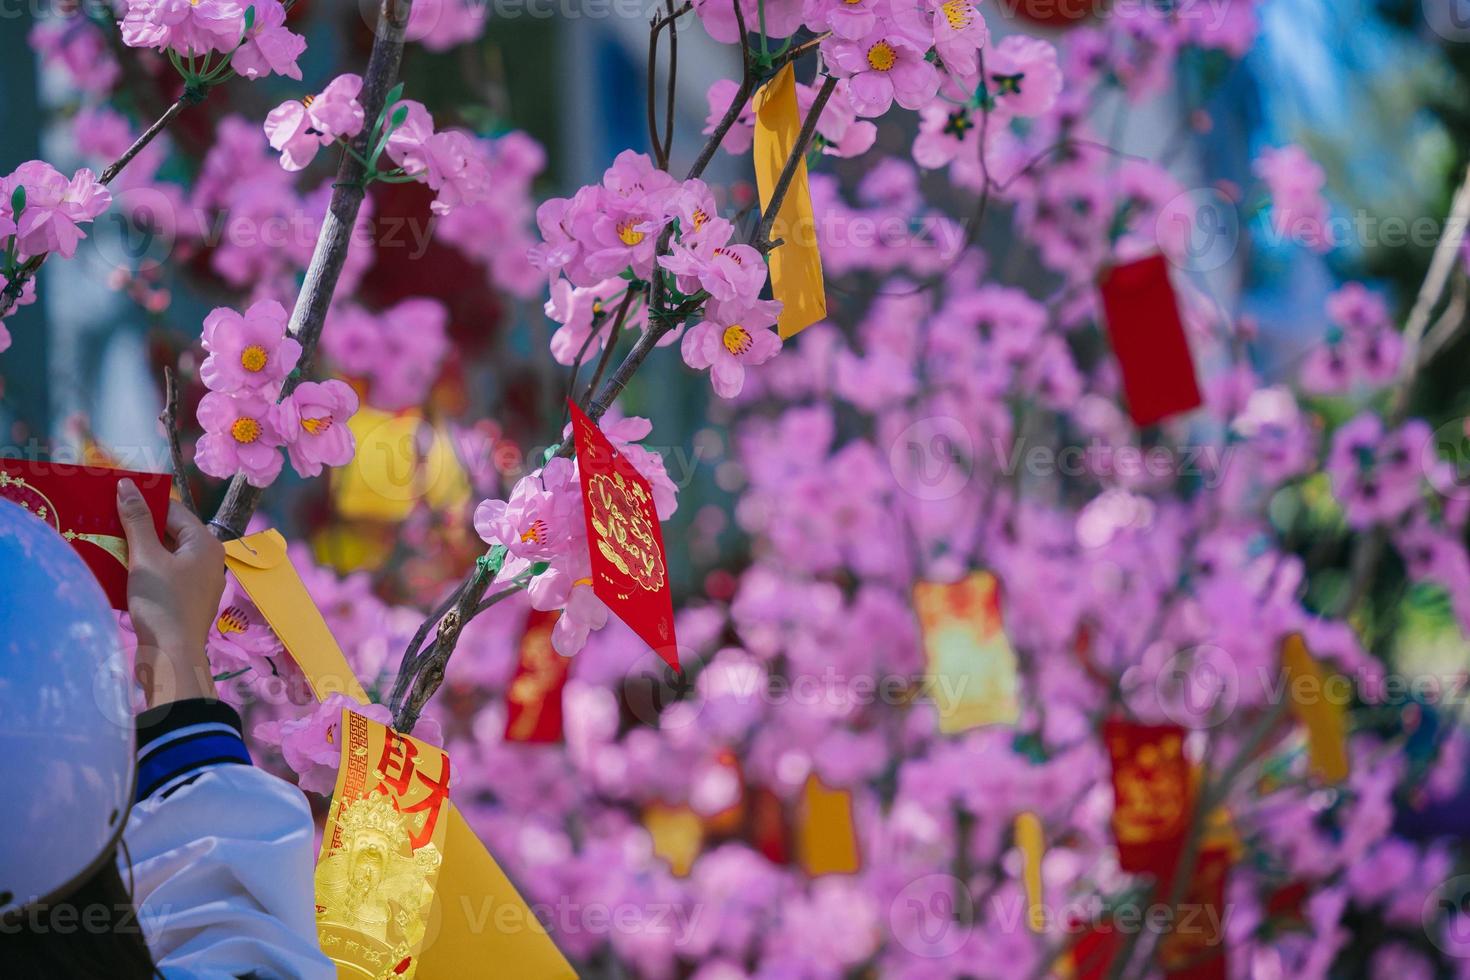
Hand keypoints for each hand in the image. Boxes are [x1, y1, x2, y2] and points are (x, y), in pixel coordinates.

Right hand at [117, 480, 226, 707]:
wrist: (172, 657)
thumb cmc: (163, 603)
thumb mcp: (146, 558)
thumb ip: (137, 521)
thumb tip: (128, 485)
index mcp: (205, 544)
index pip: (174, 511)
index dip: (145, 503)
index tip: (114, 499)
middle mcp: (208, 560)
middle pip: (171, 533)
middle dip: (140, 527)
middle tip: (105, 520)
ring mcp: (199, 582)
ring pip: (166, 555)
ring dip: (139, 550)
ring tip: (107, 542)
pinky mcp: (186, 600)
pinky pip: (165, 575)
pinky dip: (144, 570)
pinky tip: (119, 571)